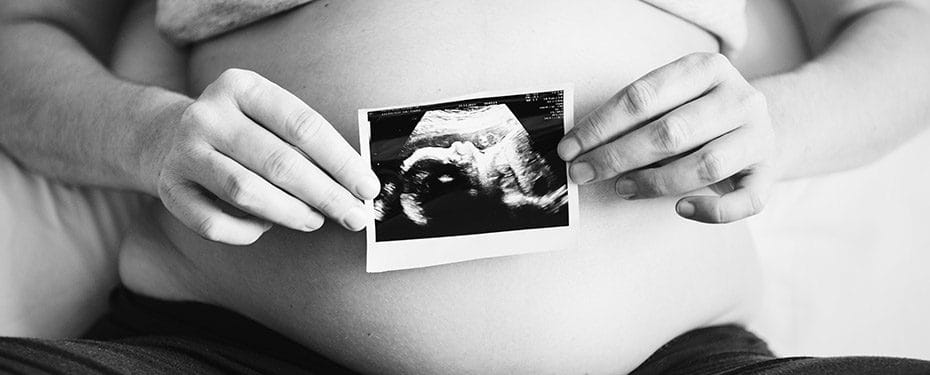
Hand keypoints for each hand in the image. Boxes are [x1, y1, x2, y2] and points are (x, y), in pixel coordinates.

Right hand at [140, 69, 379, 244]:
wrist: (164, 135)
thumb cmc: (239, 130)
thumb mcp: (267, 116)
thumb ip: (304, 142)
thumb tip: (354, 184)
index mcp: (241, 87)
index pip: (303, 125)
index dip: (341, 161)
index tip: (366, 187)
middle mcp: (208, 115)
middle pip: (279, 162)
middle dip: (325, 195)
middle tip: (353, 215)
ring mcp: (184, 152)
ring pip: (247, 193)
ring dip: (291, 213)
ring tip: (315, 220)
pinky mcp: (170, 189)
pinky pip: (215, 224)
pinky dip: (248, 231)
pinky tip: (266, 225)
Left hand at [558, 53, 776, 222]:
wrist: (762, 124)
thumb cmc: (700, 113)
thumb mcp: (672, 99)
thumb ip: (636, 116)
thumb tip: (581, 145)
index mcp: (707, 68)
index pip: (642, 97)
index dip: (600, 126)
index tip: (570, 147)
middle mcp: (739, 97)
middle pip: (669, 132)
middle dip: (616, 156)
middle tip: (582, 172)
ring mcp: (758, 135)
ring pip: (703, 165)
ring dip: (653, 182)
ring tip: (621, 187)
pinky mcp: (768, 173)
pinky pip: (744, 201)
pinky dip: (711, 210)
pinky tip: (681, 208)